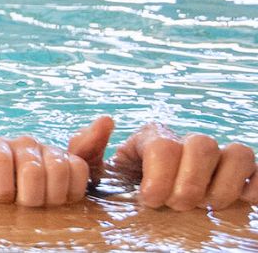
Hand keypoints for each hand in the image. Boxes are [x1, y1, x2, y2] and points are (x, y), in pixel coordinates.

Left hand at [0, 135, 89, 206]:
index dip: (2, 186)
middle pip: (32, 170)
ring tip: (44, 206)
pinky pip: (79, 169)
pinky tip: (62, 200)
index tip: (2, 201)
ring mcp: (49, 149)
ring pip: (58, 169)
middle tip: (26, 208)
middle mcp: (24, 143)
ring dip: (52, 196)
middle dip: (29, 197)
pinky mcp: (71, 157)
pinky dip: (73, 189)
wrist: (17, 175)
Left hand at [71, 116, 256, 209]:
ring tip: (206, 205)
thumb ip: (85, 148)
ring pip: (238, 152)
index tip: (149, 200)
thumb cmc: (120, 185)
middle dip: (190, 182)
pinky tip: (242, 201)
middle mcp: (188, 142)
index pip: (163, 145)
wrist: (141, 201)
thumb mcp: (96, 170)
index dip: (159, 176)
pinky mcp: (241, 173)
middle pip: (202, 145)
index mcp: (153, 137)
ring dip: (224, 184)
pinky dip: (256, 184)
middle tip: (177, 205)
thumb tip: (106, 121)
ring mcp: (218, 157)